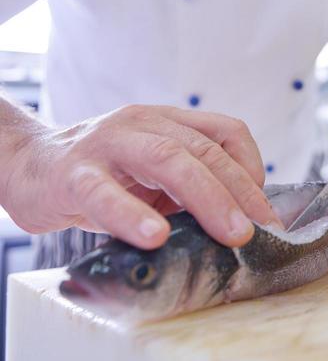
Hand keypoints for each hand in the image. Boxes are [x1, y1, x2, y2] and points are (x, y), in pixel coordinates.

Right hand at [2, 104, 280, 248]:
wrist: (27, 166)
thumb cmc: (99, 176)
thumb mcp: (150, 176)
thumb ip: (187, 189)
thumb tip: (239, 225)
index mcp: (166, 123)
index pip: (225, 132)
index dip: (252, 168)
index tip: (266, 211)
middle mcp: (141, 124)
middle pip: (202, 149)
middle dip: (237, 190)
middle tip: (258, 230)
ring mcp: (106, 145)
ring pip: (165, 159)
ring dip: (205, 197)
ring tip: (229, 233)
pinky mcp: (72, 174)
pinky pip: (104, 193)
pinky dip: (132, 215)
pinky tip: (154, 237)